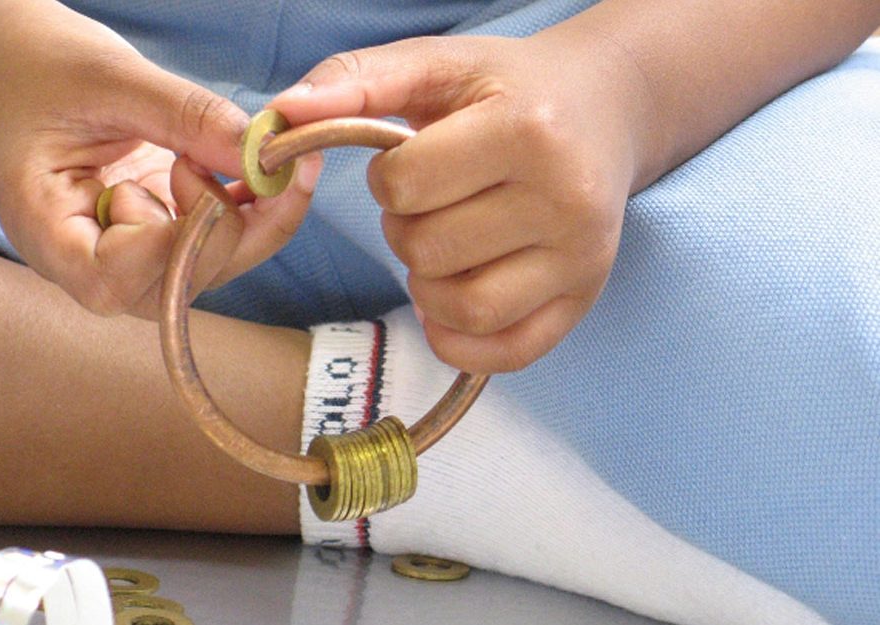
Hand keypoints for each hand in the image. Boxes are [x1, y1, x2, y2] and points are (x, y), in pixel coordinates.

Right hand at [0, 2, 319, 317]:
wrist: (16, 58)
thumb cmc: (37, 66)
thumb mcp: (109, 77)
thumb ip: (186, 117)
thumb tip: (263, 155)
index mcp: (45, 229)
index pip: (110, 279)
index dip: (166, 248)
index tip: (192, 172)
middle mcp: (87, 257)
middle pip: (169, 286)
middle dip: (226, 232)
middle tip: (252, 160)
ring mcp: (126, 249)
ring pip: (204, 269)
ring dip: (251, 222)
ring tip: (261, 155)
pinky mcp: (158, 228)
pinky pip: (214, 241)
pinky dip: (249, 209)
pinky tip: (263, 167)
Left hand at [270, 34, 648, 372]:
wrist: (606, 109)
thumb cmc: (508, 88)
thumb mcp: (437, 63)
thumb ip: (356, 79)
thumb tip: (280, 115)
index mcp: (527, 130)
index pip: (405, 185)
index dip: (387, 178)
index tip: (413, 161)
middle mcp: (567, 199)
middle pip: (427, 251)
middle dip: (405, 228)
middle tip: (433, 202)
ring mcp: (582, 259)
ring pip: (462, 309)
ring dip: (427, 284)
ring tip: (445, 244)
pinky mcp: (585, 301)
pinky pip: (503, 353)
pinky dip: (459, 339)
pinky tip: (451, 299)